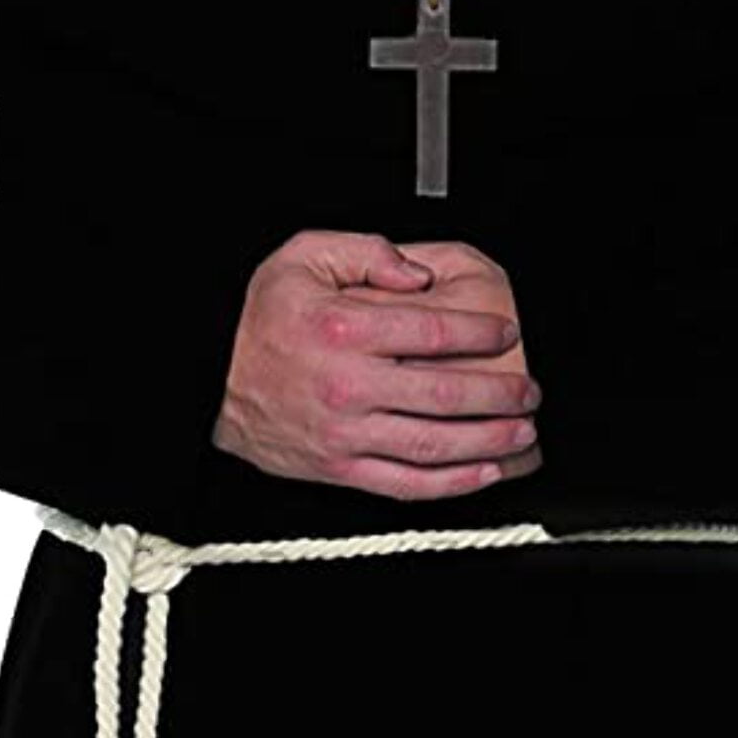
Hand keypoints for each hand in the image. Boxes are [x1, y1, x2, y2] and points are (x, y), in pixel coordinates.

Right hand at [211, 227, 544, 499]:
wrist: (207, 379)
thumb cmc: (256, 322)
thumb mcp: (302, 257)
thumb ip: (366, 253)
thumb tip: (417, 275)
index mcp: (343, 328)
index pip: (433, 330)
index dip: (481, 332)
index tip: (506, 332)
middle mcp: (348, 385)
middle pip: (445, 392)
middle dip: (500, 393)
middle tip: (530, 390)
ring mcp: (345, 434)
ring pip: (434, 444)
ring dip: (489, 440)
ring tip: (522, 430)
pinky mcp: (340, 469)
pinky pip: (406, 485)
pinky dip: (452, 483)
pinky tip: (483, 472)